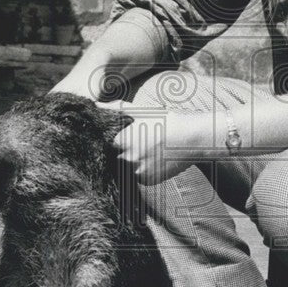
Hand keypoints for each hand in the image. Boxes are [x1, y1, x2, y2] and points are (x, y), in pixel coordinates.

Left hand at [98, 104, 215, 184]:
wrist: (191, 137)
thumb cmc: (165, 121)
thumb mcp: (141, 111)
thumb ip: (116, 109)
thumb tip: (96, 105)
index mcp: (120, 140)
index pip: (103, 146)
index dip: (109, 142)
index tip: (117, 139)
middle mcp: (126, 158)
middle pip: (113, 159)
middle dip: (119, 153)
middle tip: (136, 144)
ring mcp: (137, 171)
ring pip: (124, 169)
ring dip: (130, 163)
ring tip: (145, 151)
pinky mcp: (147, 181)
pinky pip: (136, 177)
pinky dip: (141, 170)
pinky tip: (152, 159)